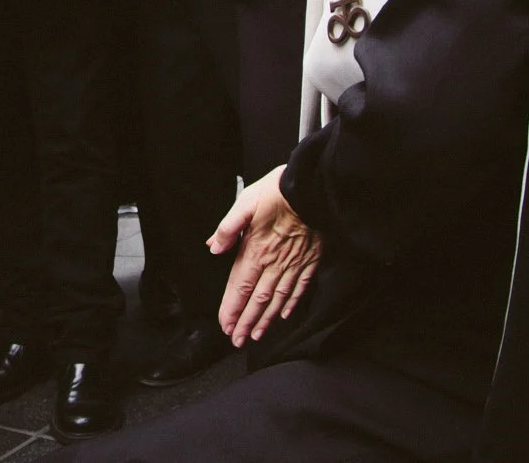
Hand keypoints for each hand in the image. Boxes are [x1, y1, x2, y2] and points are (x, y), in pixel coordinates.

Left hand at [209, 167, 321, 347]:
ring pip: (278, 298)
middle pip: (257, 299)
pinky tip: (285, 314)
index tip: (225, 325)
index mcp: (256, 249)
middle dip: (245, 322)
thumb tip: (213, 247)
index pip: (240, 286)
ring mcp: (294, 263)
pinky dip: (291, 303)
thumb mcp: (245, 201)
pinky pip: (300, 288)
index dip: (232, 308)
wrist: (314, 187)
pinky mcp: (311, 260)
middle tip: (237, 340)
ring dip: (266, 319)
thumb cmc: (279, 191)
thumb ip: (228, 227)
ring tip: (256, 335)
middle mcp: (275, 262)